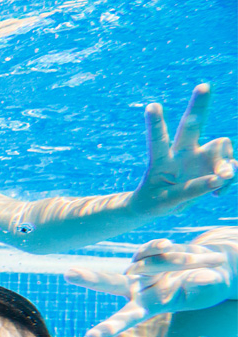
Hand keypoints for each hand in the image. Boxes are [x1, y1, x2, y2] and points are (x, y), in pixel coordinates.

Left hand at [65, 228, 236, 336]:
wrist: (215, 267)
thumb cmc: (211, 285)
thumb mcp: (210, 289)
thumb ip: (204, 286)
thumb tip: (201, 279)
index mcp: (150, 305)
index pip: (127, 317)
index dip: (109, 327)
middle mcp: (138, 288)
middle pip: (110, 282)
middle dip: (90, 278)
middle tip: (68, 273)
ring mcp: (139, 269)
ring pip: (144, 260)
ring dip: (172, 260)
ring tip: (197, 261)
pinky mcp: (144, 253)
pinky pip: (152, 246)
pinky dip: (165, 248)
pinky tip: (175, 249)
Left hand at [131, 84, 235, 214]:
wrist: (162, 205)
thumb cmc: (157, 200)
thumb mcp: (167, 201)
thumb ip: (193, 190)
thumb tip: (223, 176)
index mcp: (162, 160)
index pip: (159, 140)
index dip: (156, 124)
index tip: (151, 106)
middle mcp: (182, 152)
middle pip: (191, 125)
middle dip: (199, 105)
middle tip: (203, 86)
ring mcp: (200, 157)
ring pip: (221, 146)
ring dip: (227, 165)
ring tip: (223, 182)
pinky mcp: (214, 166)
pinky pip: (232, 168)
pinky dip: (230, 181)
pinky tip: (220, 192)